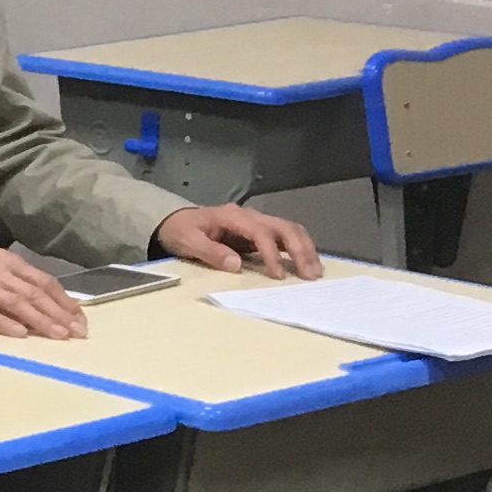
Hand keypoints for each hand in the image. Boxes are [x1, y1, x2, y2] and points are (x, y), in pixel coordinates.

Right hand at [0, 245, 87, 339]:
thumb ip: (14, 284)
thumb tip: (43, 306)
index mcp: (7, 262)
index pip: (44, 281)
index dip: (64, 300)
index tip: (79, 318)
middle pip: (35, 294)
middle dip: (59, 314)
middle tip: (77, 332)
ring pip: (18, 303)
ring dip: (40, 320)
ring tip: (58, 335)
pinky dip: (5, 323)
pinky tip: (19, 334)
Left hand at [154, 202, 320, 279]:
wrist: (175, 219)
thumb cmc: (181, 230)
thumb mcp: (188, 240)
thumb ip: (210, 251)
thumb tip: (236, 264)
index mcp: (233, 217)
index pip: (260, 233)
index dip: (271, 253)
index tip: (277, 275)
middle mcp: (250, 216)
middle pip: (284, 227)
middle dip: (300, 250)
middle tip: (310, 274)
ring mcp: (256, 222)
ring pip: (290, 229)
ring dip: (305, 249)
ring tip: (315, 272)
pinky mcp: (259, 230)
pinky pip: (285, 236)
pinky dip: (299, 248)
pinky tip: (307, 264)